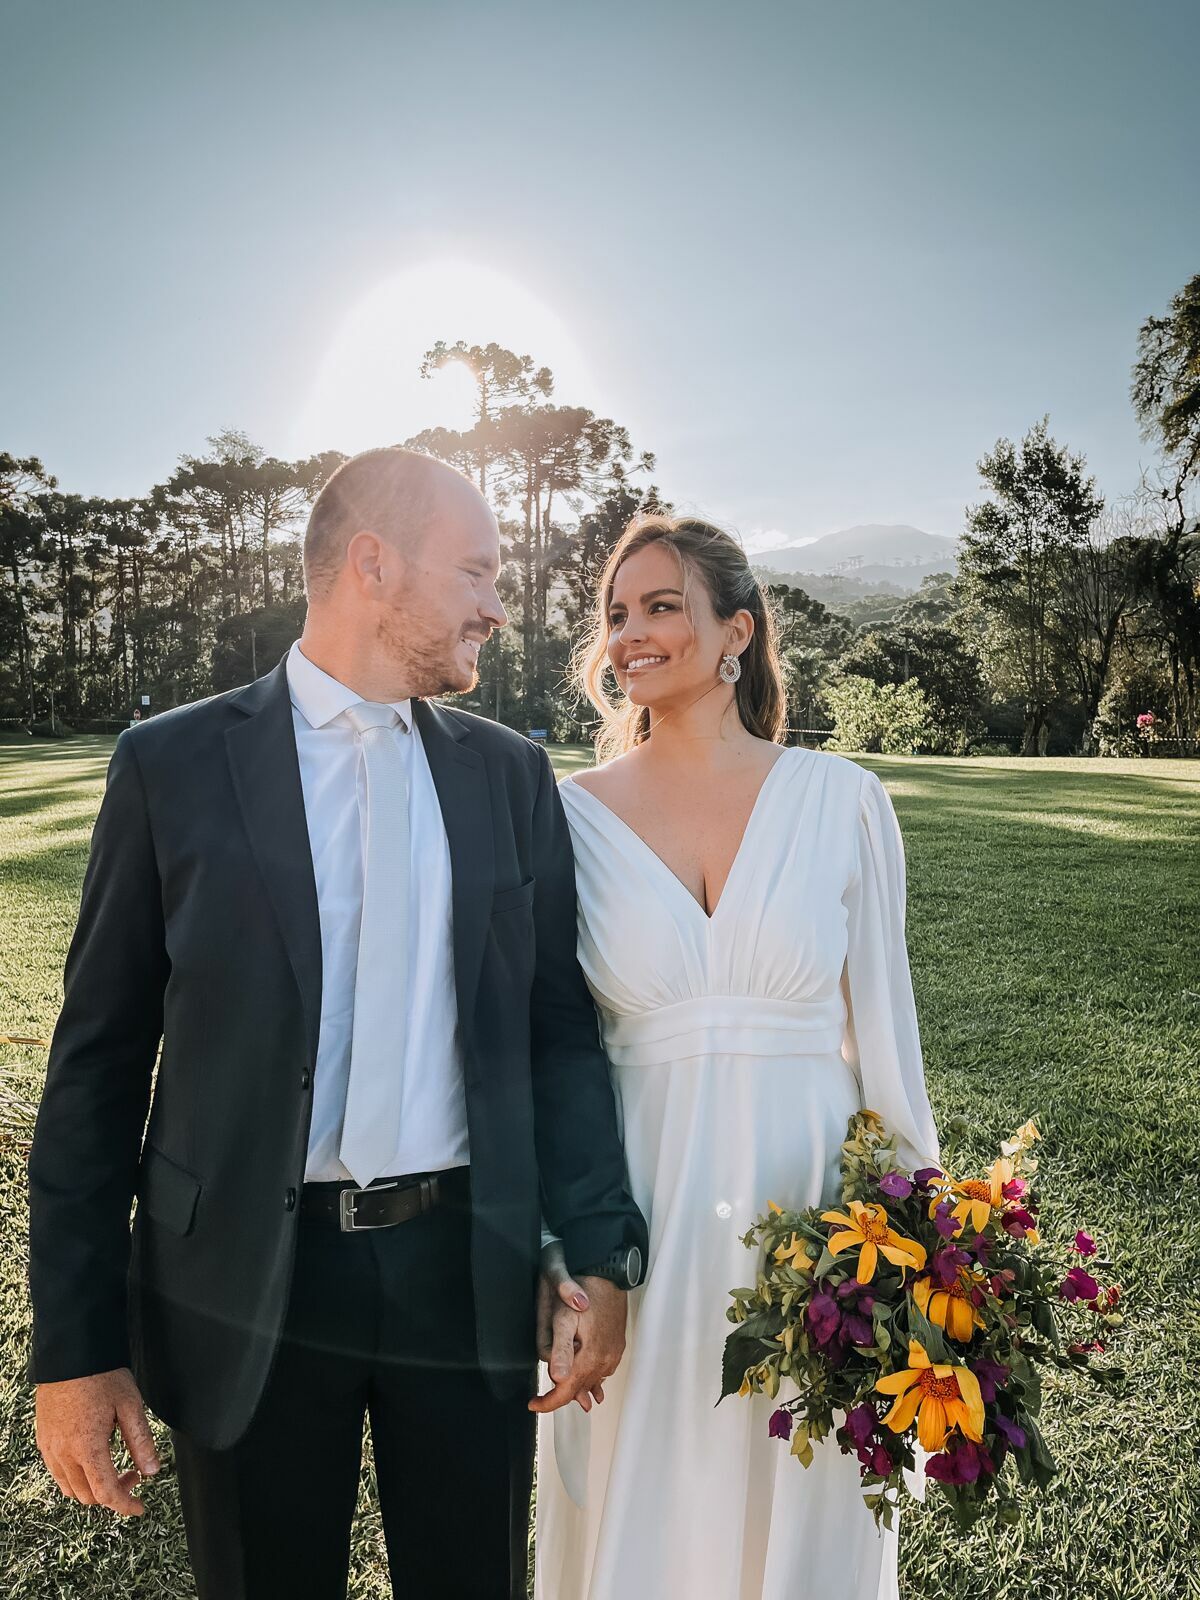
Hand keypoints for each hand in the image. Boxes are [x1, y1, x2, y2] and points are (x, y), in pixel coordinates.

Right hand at [35, 1367, 160, 1516]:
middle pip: (88, 1496)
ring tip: (114, 1466)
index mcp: (88, 1447)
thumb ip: (141, 1441)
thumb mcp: (130, 1405)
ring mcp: (50, 1449)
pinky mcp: (44, 1441)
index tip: (140, 1507)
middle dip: (114, 1493)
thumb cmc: (101, 1376)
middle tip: (133, 1474)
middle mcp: (64, 1454)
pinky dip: (76, 1478)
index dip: (125, 1505)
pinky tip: (92, 1460)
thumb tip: (152, 1471)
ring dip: (94, 1488)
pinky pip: (58, 1474)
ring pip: (71, 1489)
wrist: (70, 1356)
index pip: (106, 1493)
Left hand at [529, 1269, 626, 1416]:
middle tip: (542, 1396)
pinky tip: (587, 1375)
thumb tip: (558, 1377)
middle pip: (580, 1389)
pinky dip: (592, 1375)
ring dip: (578, 1385)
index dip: (548, 1402)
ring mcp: (613, 1353)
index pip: (567, 1392)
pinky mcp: (617, 1345)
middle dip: (561, 1393)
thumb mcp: (563, 1317)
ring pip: (592, 1381)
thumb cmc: (584, 1290)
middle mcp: (605, 1359)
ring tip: (563, 1387)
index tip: (534, 1404)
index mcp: (589, 1357)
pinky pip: (603, 1370)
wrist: (607, 1272)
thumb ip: (560, 1349)